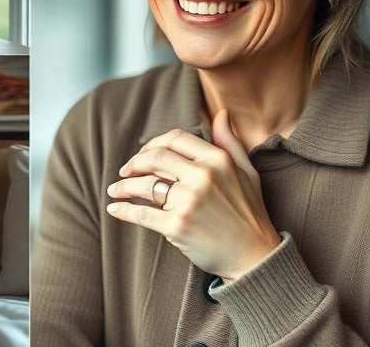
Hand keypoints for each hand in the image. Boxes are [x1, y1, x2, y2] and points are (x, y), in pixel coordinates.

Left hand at [106, 109, 281, 280]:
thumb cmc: (250, 213)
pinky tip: (114, 208)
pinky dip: (123, 210)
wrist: (255, 257)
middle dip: (134, 163)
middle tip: (124, 171)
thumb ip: (230, 141)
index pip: (176, 138)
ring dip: (123, 186)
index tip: (144, 153)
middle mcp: (203, 177)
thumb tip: (220, 113)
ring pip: (144, 185)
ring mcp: (189, 202)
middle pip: (155, 158)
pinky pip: (141, 214)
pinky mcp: (177, 227)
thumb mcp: (247, 172)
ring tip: (114, 189)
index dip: (154, 143)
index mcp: (218, 160)